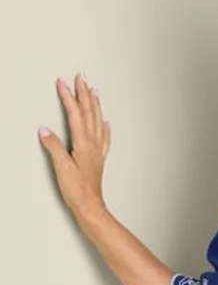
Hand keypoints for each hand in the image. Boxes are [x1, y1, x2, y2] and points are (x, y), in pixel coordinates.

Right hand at [39, 73, 110, 222]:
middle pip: (90, 113)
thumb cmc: (78, 190)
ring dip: (95, 105)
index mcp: (84, 143)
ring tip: (94, 91)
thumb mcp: (62, 167)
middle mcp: (93, 144)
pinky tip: (106, 123)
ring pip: (98, 121)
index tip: (63, 82)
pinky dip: (104, 127)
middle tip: (81, 78)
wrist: (90, 207)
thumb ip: (54, 147)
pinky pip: (104, 138)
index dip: (68, 97)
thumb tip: (45, 130)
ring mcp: (97, 151)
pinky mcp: (98, 160)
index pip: (75, 114)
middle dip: (85, 93)